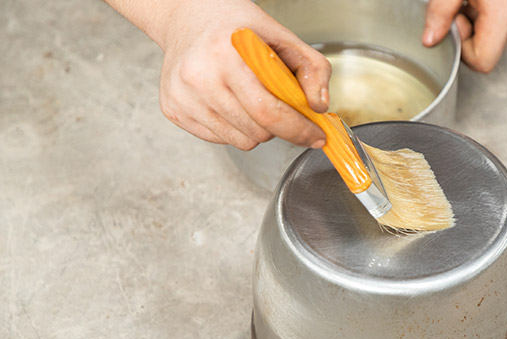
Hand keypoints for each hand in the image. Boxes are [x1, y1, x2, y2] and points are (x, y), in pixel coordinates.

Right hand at [117, 0, 330, 150]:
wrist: (189, 18)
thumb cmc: (236, 27)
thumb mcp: (281, 36)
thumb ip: (312, 68)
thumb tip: (320, 106)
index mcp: (225, 54)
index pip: (268, 111)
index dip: (298, 130)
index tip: (315, 136)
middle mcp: (198, 77)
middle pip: (257, 132)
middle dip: (279, 127)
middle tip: (279, 106)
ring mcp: (182, 96)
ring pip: (240, 141)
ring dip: (257, 129)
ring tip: (251, 99)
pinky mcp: (174, 110)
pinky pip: (220, 139)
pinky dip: (235, 128)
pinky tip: (231, 102)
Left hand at [423, 0, 506, 72]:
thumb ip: (439, 12)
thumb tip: (430, 41)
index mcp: (503, 14)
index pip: (483, 63)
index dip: (463, 49)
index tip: (456, 23)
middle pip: (485, 53)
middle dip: (466, 35)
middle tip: (460, 7)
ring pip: (490, 41)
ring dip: (473, 25)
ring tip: (468, 0)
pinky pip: (495, 28)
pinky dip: (481, 16)